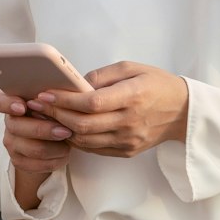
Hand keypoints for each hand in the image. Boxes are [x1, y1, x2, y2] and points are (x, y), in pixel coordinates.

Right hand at [0, 88, 73, 174]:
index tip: (22, 107)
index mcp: (12, 101)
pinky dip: (55, 160)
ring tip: (70, 143)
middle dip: (43, 129)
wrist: (53, 137)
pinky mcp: (19, 161)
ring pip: (32, 148)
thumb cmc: (56, 111)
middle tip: (65, 131)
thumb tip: (61, 92)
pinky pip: (37, 165)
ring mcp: (11, 143)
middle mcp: (9, 122)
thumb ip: (52, 94)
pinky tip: (65, 154)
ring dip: (55, 147)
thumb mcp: (53, 99)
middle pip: (17, 127)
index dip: (6, 104)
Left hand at [27, 61, 188, 157]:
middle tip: (38, 106)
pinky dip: (76, 139)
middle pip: (84, 125)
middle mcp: (130, 121)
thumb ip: (102, 76)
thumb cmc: (156, 84)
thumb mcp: (132, 68)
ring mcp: (128, 140)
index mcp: (133, 96)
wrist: (182, 111)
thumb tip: (75, 86)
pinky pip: (94, 149)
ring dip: (62, 129)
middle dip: (56, 115)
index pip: (92, 103)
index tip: (46, 94)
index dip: (65, 101)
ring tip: (46, 117)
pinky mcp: (127, 151)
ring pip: (85, 141)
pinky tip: (65, 127)